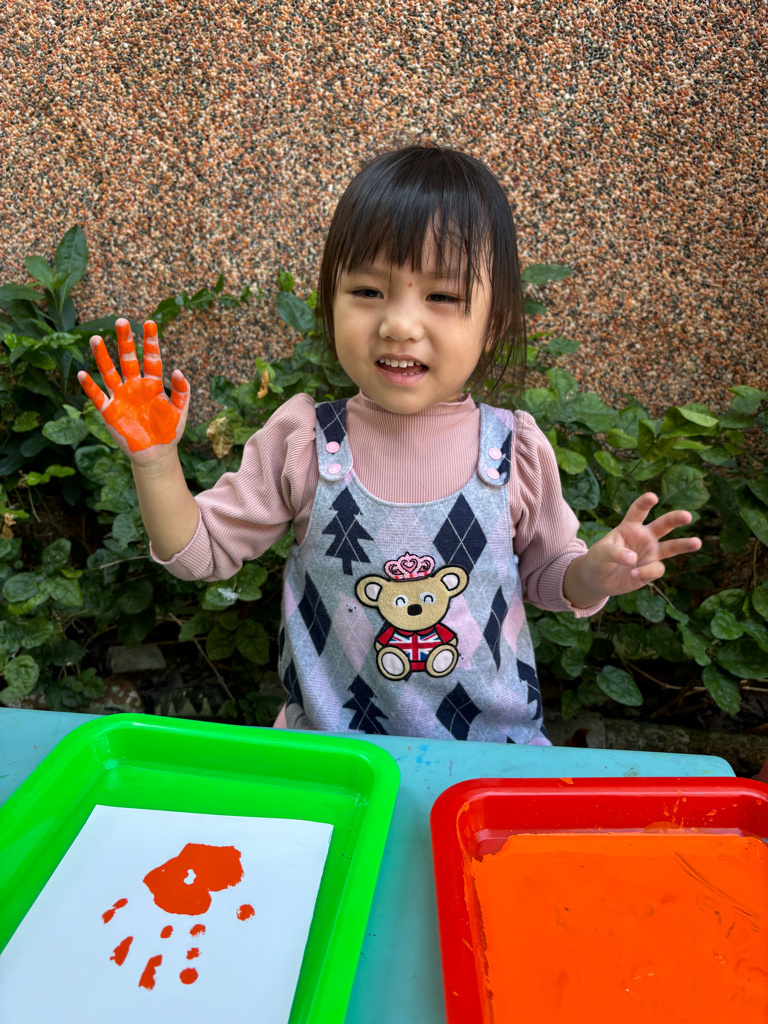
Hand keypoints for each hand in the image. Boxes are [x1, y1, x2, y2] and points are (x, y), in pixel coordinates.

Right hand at [77, 318, 189, 462]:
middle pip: (127, 359)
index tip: (150, 323)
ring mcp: (121, 397)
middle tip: (121, 321)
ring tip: (96, 339)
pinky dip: (89, 386)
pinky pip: (97, 396)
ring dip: (102, 356)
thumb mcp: (180, 411)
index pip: (151, 358)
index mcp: (153, 384)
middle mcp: (135, 386)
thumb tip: (178, 370)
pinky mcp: (109, 411)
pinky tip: (83, 373)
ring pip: (109, 372)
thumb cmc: (169, 431)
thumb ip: (182, 391)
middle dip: (125, 341)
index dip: (150, 341)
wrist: (156, 454)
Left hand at [564, 492, 701, 605]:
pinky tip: (633, 574)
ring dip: (684, 545)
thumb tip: (632, 558)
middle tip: (687, 516)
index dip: (645, 503)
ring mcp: (650, 554)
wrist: (598, 579)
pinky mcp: (651, 570)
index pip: (638, 511)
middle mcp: (644, 537)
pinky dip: (646, 572)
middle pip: (663, 525)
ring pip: (671, 547)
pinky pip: (655, 569)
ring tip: (697, 542)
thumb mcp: (601, 553)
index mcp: (630, 527)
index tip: (652, 497)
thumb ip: (615, 552)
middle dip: (676, 519)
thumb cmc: (599, 559)